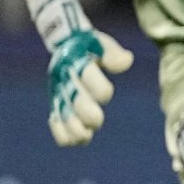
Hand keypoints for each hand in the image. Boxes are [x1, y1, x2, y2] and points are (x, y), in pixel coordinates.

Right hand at [46, 27, 132, 146]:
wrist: (66, 46)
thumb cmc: (91, 46)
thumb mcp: (101, 43)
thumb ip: (112, 53)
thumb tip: (127, 61)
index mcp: (76, 62)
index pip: (87, 75)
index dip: (98, 88)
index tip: (106, 93)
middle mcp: (65, 79)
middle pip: (75, 99)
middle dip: (86, 113)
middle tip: (97, 121)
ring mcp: (59, 93)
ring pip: (63, 114)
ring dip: (73, 128)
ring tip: (86, 136)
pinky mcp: (56, 103)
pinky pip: (56, 123)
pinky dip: (63, 134)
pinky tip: (77, 139)